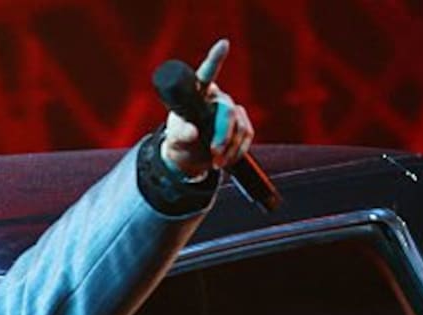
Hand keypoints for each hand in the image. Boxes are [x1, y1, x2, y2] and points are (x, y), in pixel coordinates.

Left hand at [160, 39, 253, 177]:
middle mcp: (216, 97)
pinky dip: (238, 150)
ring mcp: (230, 109)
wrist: (190, 158)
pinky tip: (226, 158)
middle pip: (227, 111)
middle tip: (214, 154)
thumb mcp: (174, 142)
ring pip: (240, 126)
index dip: (215, 59)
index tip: (223, 44)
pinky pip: (247, 134)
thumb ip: (180, 136)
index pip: (206, 75)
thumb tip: (192, 133)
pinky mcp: (241, 123)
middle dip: (222, 136)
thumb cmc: (179, 144)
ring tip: (215, 161)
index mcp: (196, 94)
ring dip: (229, 148)